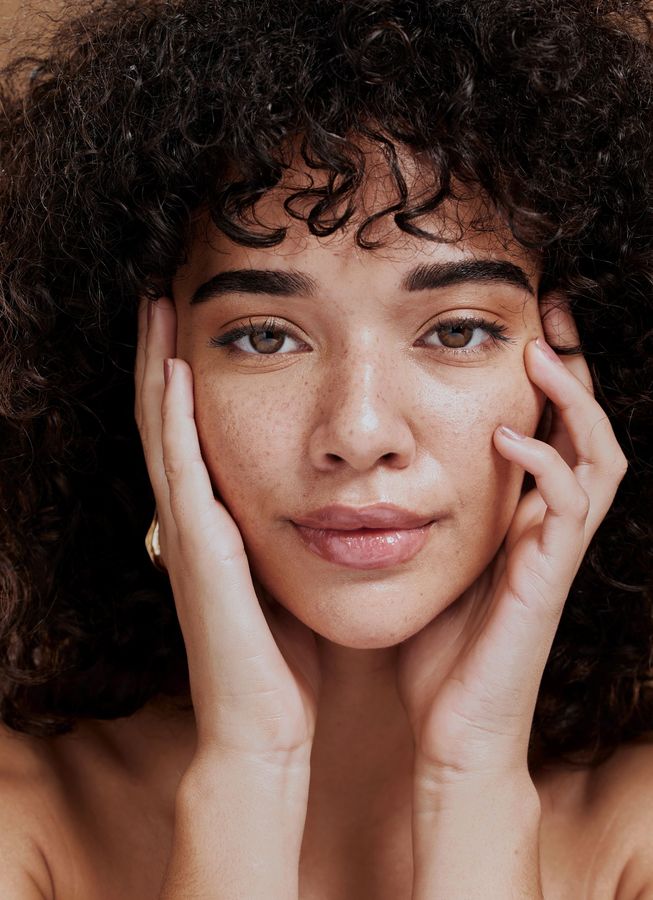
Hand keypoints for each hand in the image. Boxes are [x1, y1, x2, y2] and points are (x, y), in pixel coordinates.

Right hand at [134, 297, 320, 764]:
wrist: (264, 728)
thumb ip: (284, 537)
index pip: (192, 433)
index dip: (184, 377)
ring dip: (156, 368)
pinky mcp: (199, 552)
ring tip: (156, 307)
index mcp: (215, 523)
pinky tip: (174, 370)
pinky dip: (172, 418)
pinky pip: (182, 471)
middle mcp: (191, 520)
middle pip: (165, 418)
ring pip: (162, 432)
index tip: (194, 320)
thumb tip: (317, 498)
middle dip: (160, 354)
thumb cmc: (281, 659)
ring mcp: (187, 534)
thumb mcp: (284, 581)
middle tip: (161, 291)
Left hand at [396, 298, 627, 784]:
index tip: (517, 325)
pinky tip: (506, 438)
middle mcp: (549, 530)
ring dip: (574, 404)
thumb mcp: (428, 565)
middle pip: (589, 431)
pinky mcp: (547, 581)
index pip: (549, 432)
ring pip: (600, 459)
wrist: (454, 732)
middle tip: (550, 314)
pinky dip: (546, 465)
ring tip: (539, 357)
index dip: (544, 380)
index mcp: (521, 521)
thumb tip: (375, 469)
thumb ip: (423, 517)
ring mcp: (554, 554)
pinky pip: (569, 509)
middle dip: (575, 370)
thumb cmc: (437, 652)